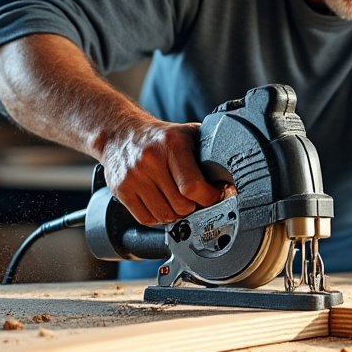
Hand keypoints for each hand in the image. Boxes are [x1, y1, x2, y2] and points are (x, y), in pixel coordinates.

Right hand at [100, 119, 225, 225]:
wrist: (120, 133)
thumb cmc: (160, 136)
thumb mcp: (187, 133)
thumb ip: (208, 150)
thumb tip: (230, 176)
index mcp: (172, 144)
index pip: (193, 186)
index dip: (209, 197)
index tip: (215, 195)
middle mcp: (150, 159)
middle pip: (181, 205)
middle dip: (194, 206)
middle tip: (196, 198)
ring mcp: (133, 176)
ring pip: (165, 216)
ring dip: (176, 214)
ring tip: (179, 201)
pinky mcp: (121, 189)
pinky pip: (147, 219)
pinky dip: (158, 218)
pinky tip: (163, 204)